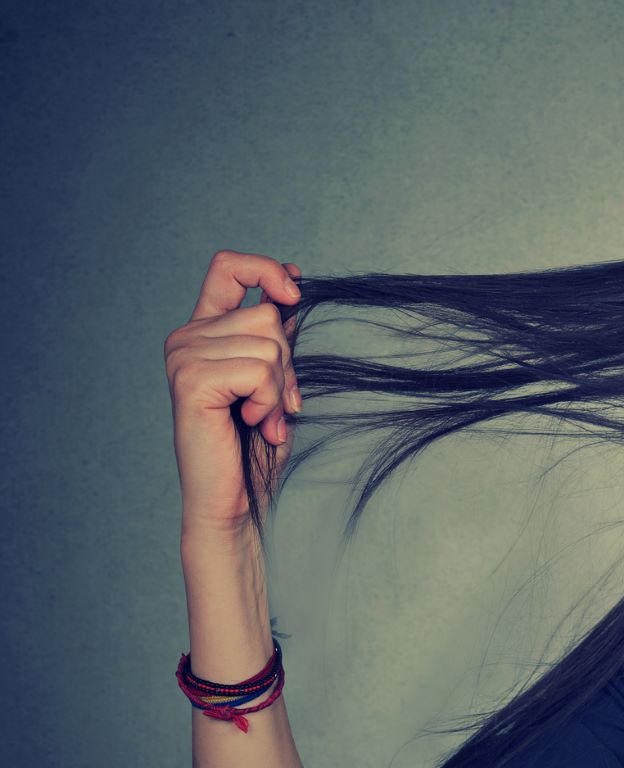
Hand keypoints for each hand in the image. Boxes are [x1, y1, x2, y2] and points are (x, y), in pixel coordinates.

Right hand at [164, 250, 304, 533]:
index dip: (266, 269)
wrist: (237, 500)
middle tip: (278, 404)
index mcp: (205, 331)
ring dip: (280, 388)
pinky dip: (270, 400)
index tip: (294, 293)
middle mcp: (187, 338)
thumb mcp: (274, 380)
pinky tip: (254, 423)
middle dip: (288, 364)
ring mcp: (184, 357)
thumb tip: (293, 283)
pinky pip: (258, 370)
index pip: (228, 267)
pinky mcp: (191, 381)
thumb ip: (275, 337)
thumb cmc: (256, 444)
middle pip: (267, 315)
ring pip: (268, 344)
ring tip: (263, 418)